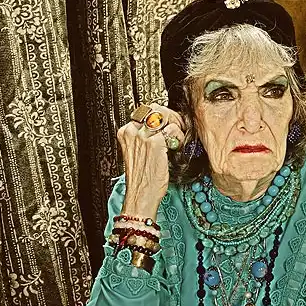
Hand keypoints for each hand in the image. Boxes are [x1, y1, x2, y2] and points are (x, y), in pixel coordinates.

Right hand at [117, 103, 185, 219]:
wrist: (141, 195)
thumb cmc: (142, 178)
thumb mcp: (137, 153)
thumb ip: (144, 137)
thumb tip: (161, 127)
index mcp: (125, 132)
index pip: (145, 111)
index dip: (160, 117)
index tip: (167, 125)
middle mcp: (133, 131)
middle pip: (155, 110)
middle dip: (170, 116)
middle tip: (177, 127)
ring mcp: (143, 136)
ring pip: (166, 117)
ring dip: (176, 126)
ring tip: (178, 138)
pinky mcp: (156, 143)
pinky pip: (173, 130)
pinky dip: (180, 137)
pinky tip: (178, 147)